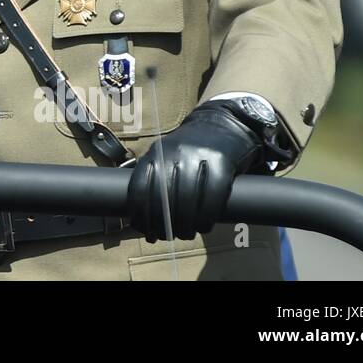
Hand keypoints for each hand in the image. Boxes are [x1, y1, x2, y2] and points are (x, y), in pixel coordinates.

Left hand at [126, 103, 262, 241]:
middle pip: (164, 199)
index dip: (141, 215)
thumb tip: (139, 217)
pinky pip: (213, 197)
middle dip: (164, 225)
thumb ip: (154, 178)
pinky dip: (207, 218)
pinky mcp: (222, 163)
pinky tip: (204, 227)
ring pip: (188, 201)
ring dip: (185, 226)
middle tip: (168, 237)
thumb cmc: (190, 150)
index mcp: (156, 153)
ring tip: (185, 234)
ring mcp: (198, 157)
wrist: (222, 126)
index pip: (141, 188)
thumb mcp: (165, 156)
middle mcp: (174, 153)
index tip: (146, 232)